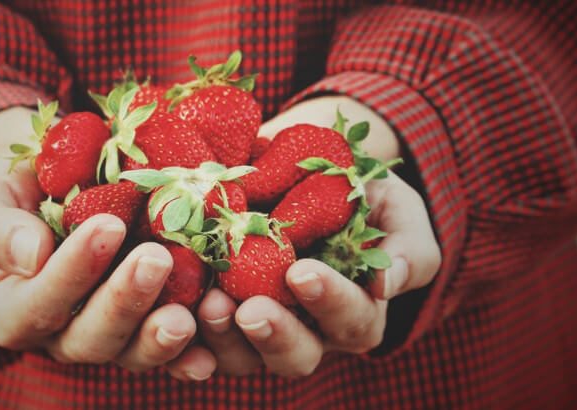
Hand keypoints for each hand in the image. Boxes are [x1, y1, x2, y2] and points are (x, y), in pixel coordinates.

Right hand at [0, 109, 216, 379]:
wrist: (60, 189)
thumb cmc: (18, 194)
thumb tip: (30, 254)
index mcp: (16, 310)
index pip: (39, 303)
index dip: (72, 271)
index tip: (107, 225)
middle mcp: (62, 335)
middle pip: (91, 338)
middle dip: (125, 301)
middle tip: (156, 258)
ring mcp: (111, 337)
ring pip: (133, 353)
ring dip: (161, 337)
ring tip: (188, 314)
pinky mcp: (149, 330)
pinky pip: (171, 354)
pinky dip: (192, 355)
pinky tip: (211, 353)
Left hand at [189, 96, 440, 376]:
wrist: (302, 170)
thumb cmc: (359, 195)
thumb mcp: (395, 211)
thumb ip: (406, 248)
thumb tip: (387, 284)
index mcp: (355, 313)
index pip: (352, 321)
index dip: (329, 302)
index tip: (301, 271)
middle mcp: (307, 331)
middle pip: (296, 356)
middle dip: (274, 335)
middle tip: (250, 309)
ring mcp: (257, 327)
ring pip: (241, 357)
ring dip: (223, 337)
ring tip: (208, 303)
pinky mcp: (214, 314)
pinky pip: (196, 340)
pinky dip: (182, 334)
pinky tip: (169, 312)